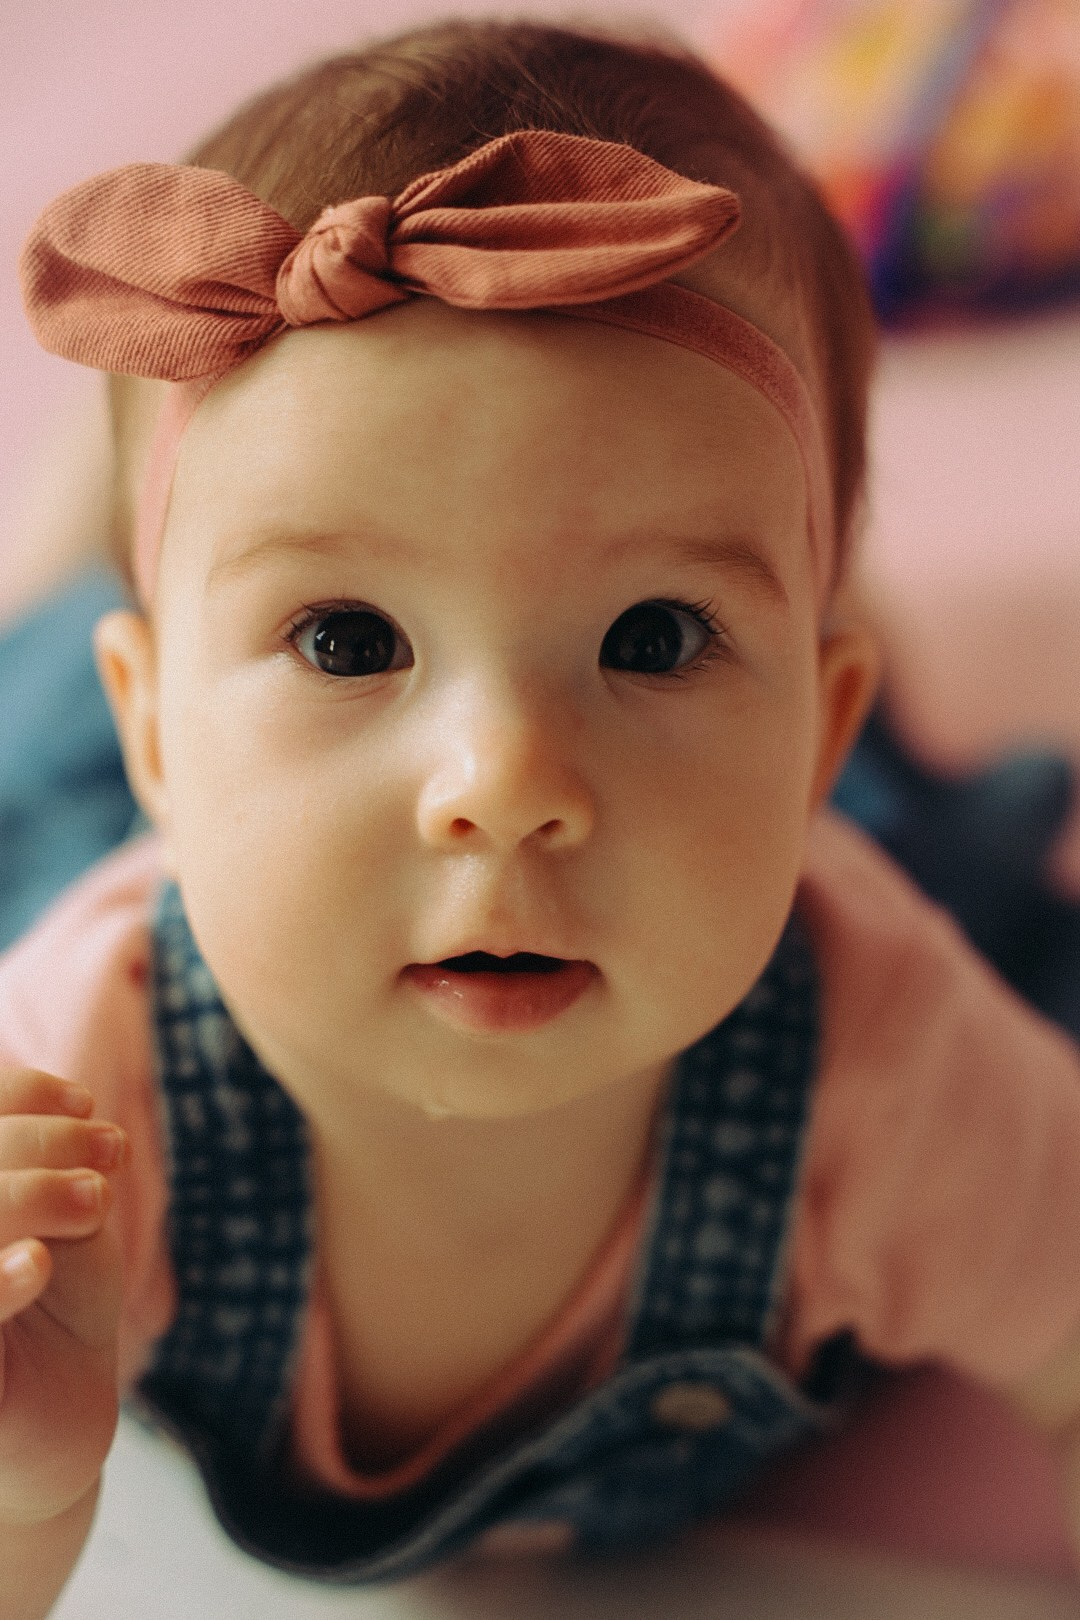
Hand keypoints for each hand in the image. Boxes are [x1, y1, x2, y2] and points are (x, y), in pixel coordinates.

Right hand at [0, 1069, 126, 1527]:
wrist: (55, 1410)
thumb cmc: (52, 1297)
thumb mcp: (58, 1215)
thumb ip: (44, 1164)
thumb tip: (72, 1107)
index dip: (16, 1095)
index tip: (85, 1103)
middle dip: (38, 1143)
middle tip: (110, 1152)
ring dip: (27, 1195)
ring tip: (93, 1200)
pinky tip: (39, 1262)